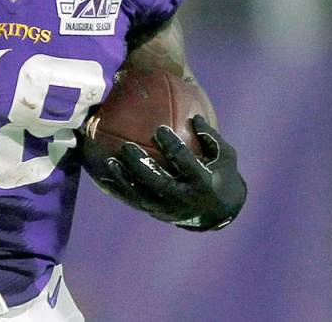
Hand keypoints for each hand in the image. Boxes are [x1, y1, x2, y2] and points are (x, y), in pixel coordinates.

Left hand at [101, 115, 246, 230]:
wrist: (219, 212)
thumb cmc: (222, 174)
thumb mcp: (226, 156)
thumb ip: (211, 137)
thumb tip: (195, 117)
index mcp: (204, 183)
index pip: (186, 163)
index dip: (172, 146)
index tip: (159, 129)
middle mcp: (185, 199)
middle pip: (159, 183)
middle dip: (141, 165)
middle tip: (126, 146)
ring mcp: (170, 209)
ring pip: (143, 196)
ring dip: (125, 180)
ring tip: (111, 162)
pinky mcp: (159, 214)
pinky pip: (136, 202)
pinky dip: (120, 190)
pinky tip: (105, 176)